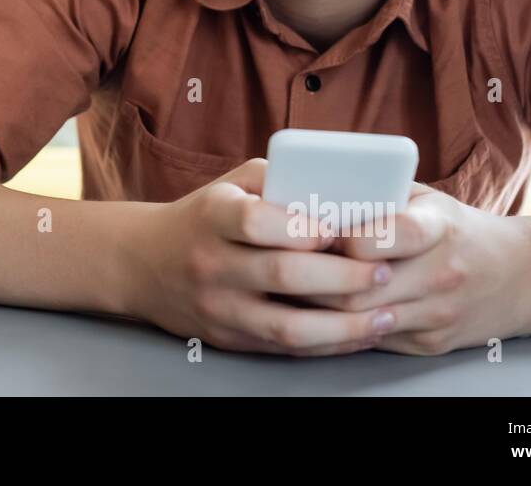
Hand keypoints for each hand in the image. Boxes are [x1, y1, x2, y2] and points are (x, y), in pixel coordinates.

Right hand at [126, 158, 400, 355]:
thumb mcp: (229, 184)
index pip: (256, 223)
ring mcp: (220, 307)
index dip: (302, 228)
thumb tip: (340, 189)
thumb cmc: (202, 217)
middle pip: (283, 276)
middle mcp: (213, 264)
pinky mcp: (229, 339)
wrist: (144, 263)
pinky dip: (329, 346)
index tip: (340, 230)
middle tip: (384, 272)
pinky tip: (359, 334)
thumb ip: (280, 179)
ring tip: (385, 315)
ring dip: (345, 326)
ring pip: (289, 327)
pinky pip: (286, 350)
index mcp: (213, 216)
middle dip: (344, 277)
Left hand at [302, 182, 530, 354]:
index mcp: (440, 227)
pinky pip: (371, 341)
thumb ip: (377, 194)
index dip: (345, 238)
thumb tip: (312, 188)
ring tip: (283, 289)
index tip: (314, 230)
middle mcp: (442, 273)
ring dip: (316, 307)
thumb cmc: (453, 228)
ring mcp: (437, 313)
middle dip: (313, 278)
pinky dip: (335, 329)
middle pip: (361, 286)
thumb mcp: (424, 198)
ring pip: (360, 319)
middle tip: (276, 265)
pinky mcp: (429, 343)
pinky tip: (308, 314)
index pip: (389, 234)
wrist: (518, 275)